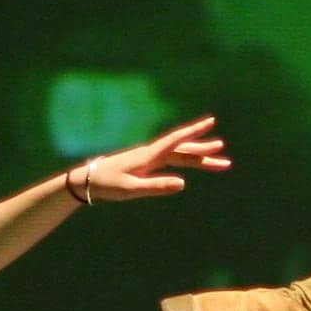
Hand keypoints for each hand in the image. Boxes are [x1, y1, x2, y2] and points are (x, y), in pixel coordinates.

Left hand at [73, 115, 229, 202]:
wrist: (87, 181)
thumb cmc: (107, 185)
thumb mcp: (132, 189)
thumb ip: (157, 186)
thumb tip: (184, 183)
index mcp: (149, 156)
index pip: (176, 141)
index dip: (194, 131)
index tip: (211, 121)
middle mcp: (151, 154)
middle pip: (183, 150)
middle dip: (204, 149)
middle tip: (223, 148)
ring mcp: (149, 159)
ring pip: (180, 156)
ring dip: (199, 159)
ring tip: (220, 162)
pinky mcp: (146, 166)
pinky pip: (172, 161)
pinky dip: (186, 162)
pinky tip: (193, 165)